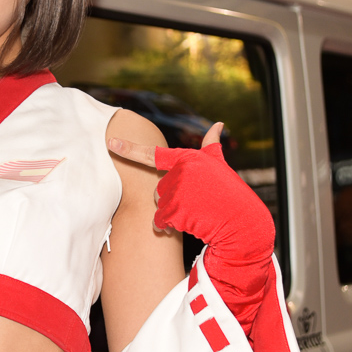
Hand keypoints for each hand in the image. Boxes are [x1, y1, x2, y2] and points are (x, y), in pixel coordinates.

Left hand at [106, 121, 274, 334]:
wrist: (241, 222)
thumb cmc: (229, 192)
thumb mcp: (219, 165)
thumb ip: (212, 145)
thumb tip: (219, 124)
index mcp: (187, 159)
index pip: (152, 154)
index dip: (129, 149)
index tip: (110, 143)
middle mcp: (179, 172)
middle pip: (159, 189)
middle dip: (172, 199)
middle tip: (196, 202)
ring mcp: (176, 191)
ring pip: (160, 206)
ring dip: (172, 214)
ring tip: (196, 213)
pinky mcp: (174, 211)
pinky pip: (160, 221)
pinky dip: (169, 227)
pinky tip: (190, 224)